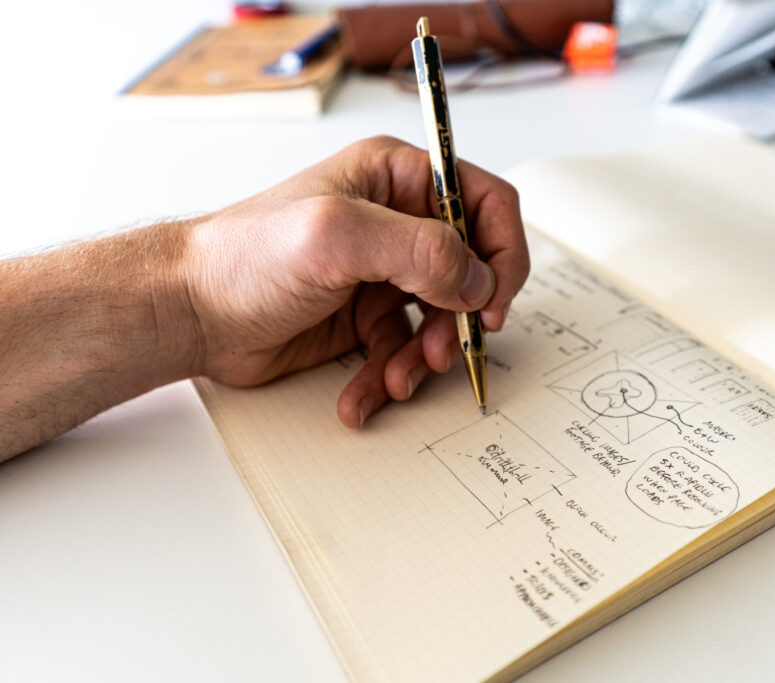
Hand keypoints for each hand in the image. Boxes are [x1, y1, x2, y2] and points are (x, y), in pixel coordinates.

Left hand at [183, 136, 529, 425]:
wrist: (192, 313)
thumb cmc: (243, 257)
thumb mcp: (337, 237)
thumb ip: (419, 249)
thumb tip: (477, 279)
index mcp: (395, 178)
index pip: (483, 201)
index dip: (501, 251)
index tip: (493, 298)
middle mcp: (396, 222)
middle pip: (471, 268)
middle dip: (463, 316)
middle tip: (449, 347)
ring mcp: (383, 273)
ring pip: (442, 318)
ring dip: (427, 356)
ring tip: (397, 377)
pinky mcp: (366, 316)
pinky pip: (403, 351)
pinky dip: (390, 377)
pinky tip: (365, 395)